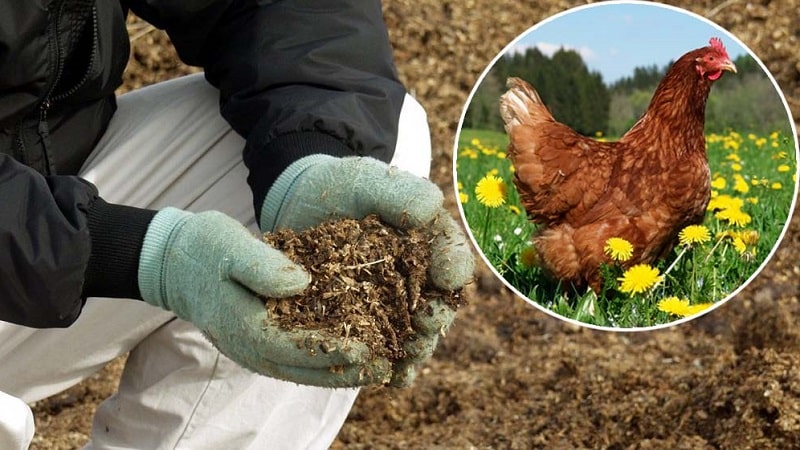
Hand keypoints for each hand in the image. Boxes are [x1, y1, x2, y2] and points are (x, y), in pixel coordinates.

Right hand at [138, 208, 394, 386]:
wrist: (174, 262)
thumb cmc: (203, 248)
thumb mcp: (230, 246)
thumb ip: (263, 266)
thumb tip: (303, 283)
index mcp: (245, 326)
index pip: (297, 348)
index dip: (335, 351)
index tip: (369, 349)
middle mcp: (251, 348)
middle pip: (306, 369)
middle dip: (347, 371)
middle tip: (386, 366)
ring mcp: (253, 350)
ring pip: (303, 371)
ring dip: (340, 373)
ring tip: (378, 368)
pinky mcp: (260, 342)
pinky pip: (296, 361)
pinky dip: (325, 362)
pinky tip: (352, 355)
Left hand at [262, 155, 473, 385]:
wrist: (303, 206)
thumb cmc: (343, 188)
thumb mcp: (367, 180)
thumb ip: (399, 192)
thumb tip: (432, 206)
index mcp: (429, 241)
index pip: (451, 256)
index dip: (453, 266)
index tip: (448, 275)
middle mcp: (419, 277)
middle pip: (438, 302)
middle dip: (435, 316)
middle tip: (426, 323)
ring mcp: (394, 305)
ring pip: (415, 333)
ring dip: (416, 349)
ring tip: (408, 357)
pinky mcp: (367, 325)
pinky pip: (386, 350)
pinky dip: (392, 367)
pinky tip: (390, 379)